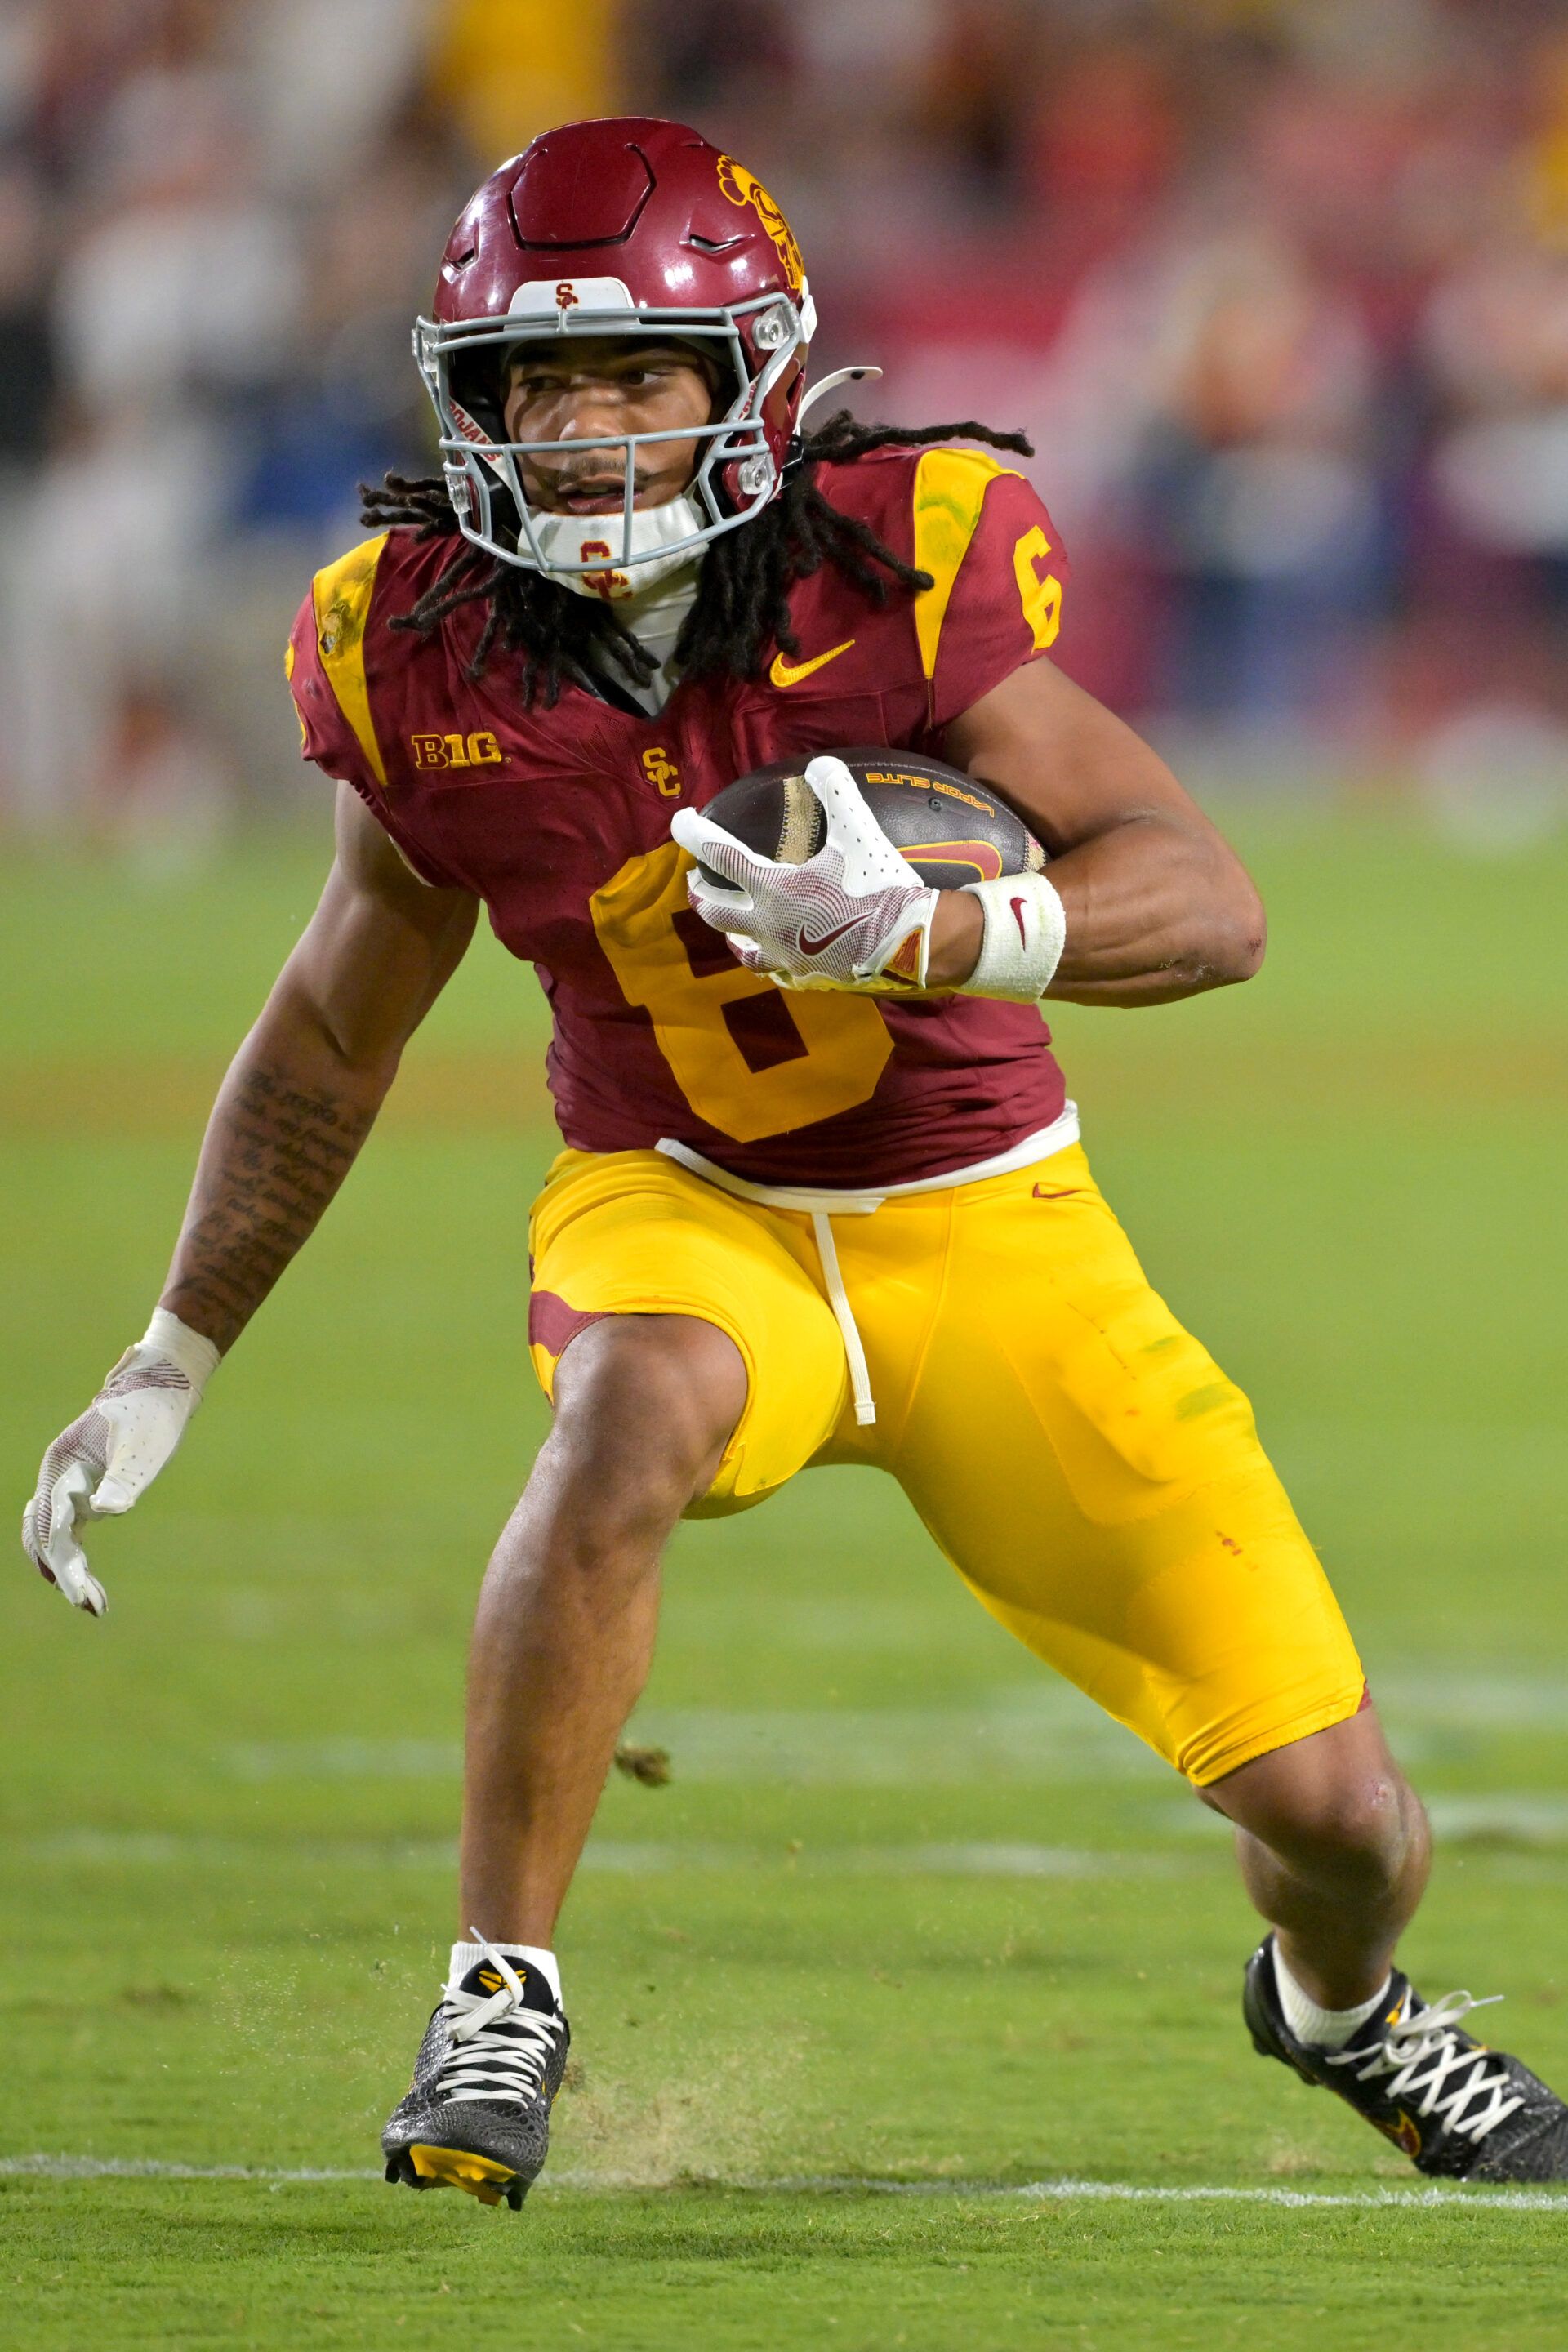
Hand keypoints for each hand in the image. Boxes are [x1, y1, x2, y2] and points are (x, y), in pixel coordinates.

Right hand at [22, 1314, 218, 1616]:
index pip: (54, 1525)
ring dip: (68, 1571)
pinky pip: (69, 1530)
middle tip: (91, 1607)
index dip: (64, 1562)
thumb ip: (125, 1476)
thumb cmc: (152, 1413)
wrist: (159, 1386)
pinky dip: (75, 1557)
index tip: (79, 1593)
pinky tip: (87, 1583)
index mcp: (63, 1465)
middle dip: (66, 1574)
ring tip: (95, 1605)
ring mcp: (68, 1484)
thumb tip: (108, 1511)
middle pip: (49, 1536)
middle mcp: (57, 1477)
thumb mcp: (144, 1445)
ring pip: (54, 1536)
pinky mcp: (85, 1490)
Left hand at [671, 755, 938, 990]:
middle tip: (694, 882)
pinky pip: (776, 973)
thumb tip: (820, 763)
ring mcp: (785, 957)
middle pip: (716, 912)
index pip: (721, 856)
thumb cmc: (878, 887)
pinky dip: (769, 961)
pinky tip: (774, 958)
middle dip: (701, 894)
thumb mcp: (858, 833)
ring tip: (729, 929)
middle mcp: (768, 926)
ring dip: (729, 933)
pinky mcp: (807, 978)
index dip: (694, 835)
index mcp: (772, 889)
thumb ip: (837, 794)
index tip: (680, 821)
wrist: (909, 943)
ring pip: (742, 949)